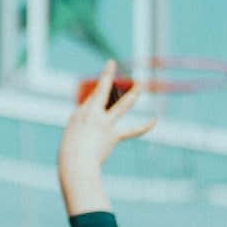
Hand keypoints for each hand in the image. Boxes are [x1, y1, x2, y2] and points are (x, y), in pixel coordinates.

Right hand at [57, 61, 154, 214]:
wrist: (76, 163)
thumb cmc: (71, 152)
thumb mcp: (74, 134)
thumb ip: (86, 126)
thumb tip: (98, 126)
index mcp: (81, 112)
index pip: (94, 93)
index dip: (104, 79)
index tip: (111, 66)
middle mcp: (93, 114)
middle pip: (104, 91)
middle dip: (109, 76)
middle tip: (114, 64)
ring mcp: (105, 124)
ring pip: (122, 105)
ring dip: (133, 94)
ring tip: (141, 85)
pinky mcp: (114, 136)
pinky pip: (132, 131)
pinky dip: (145, 126)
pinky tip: (155, 120)